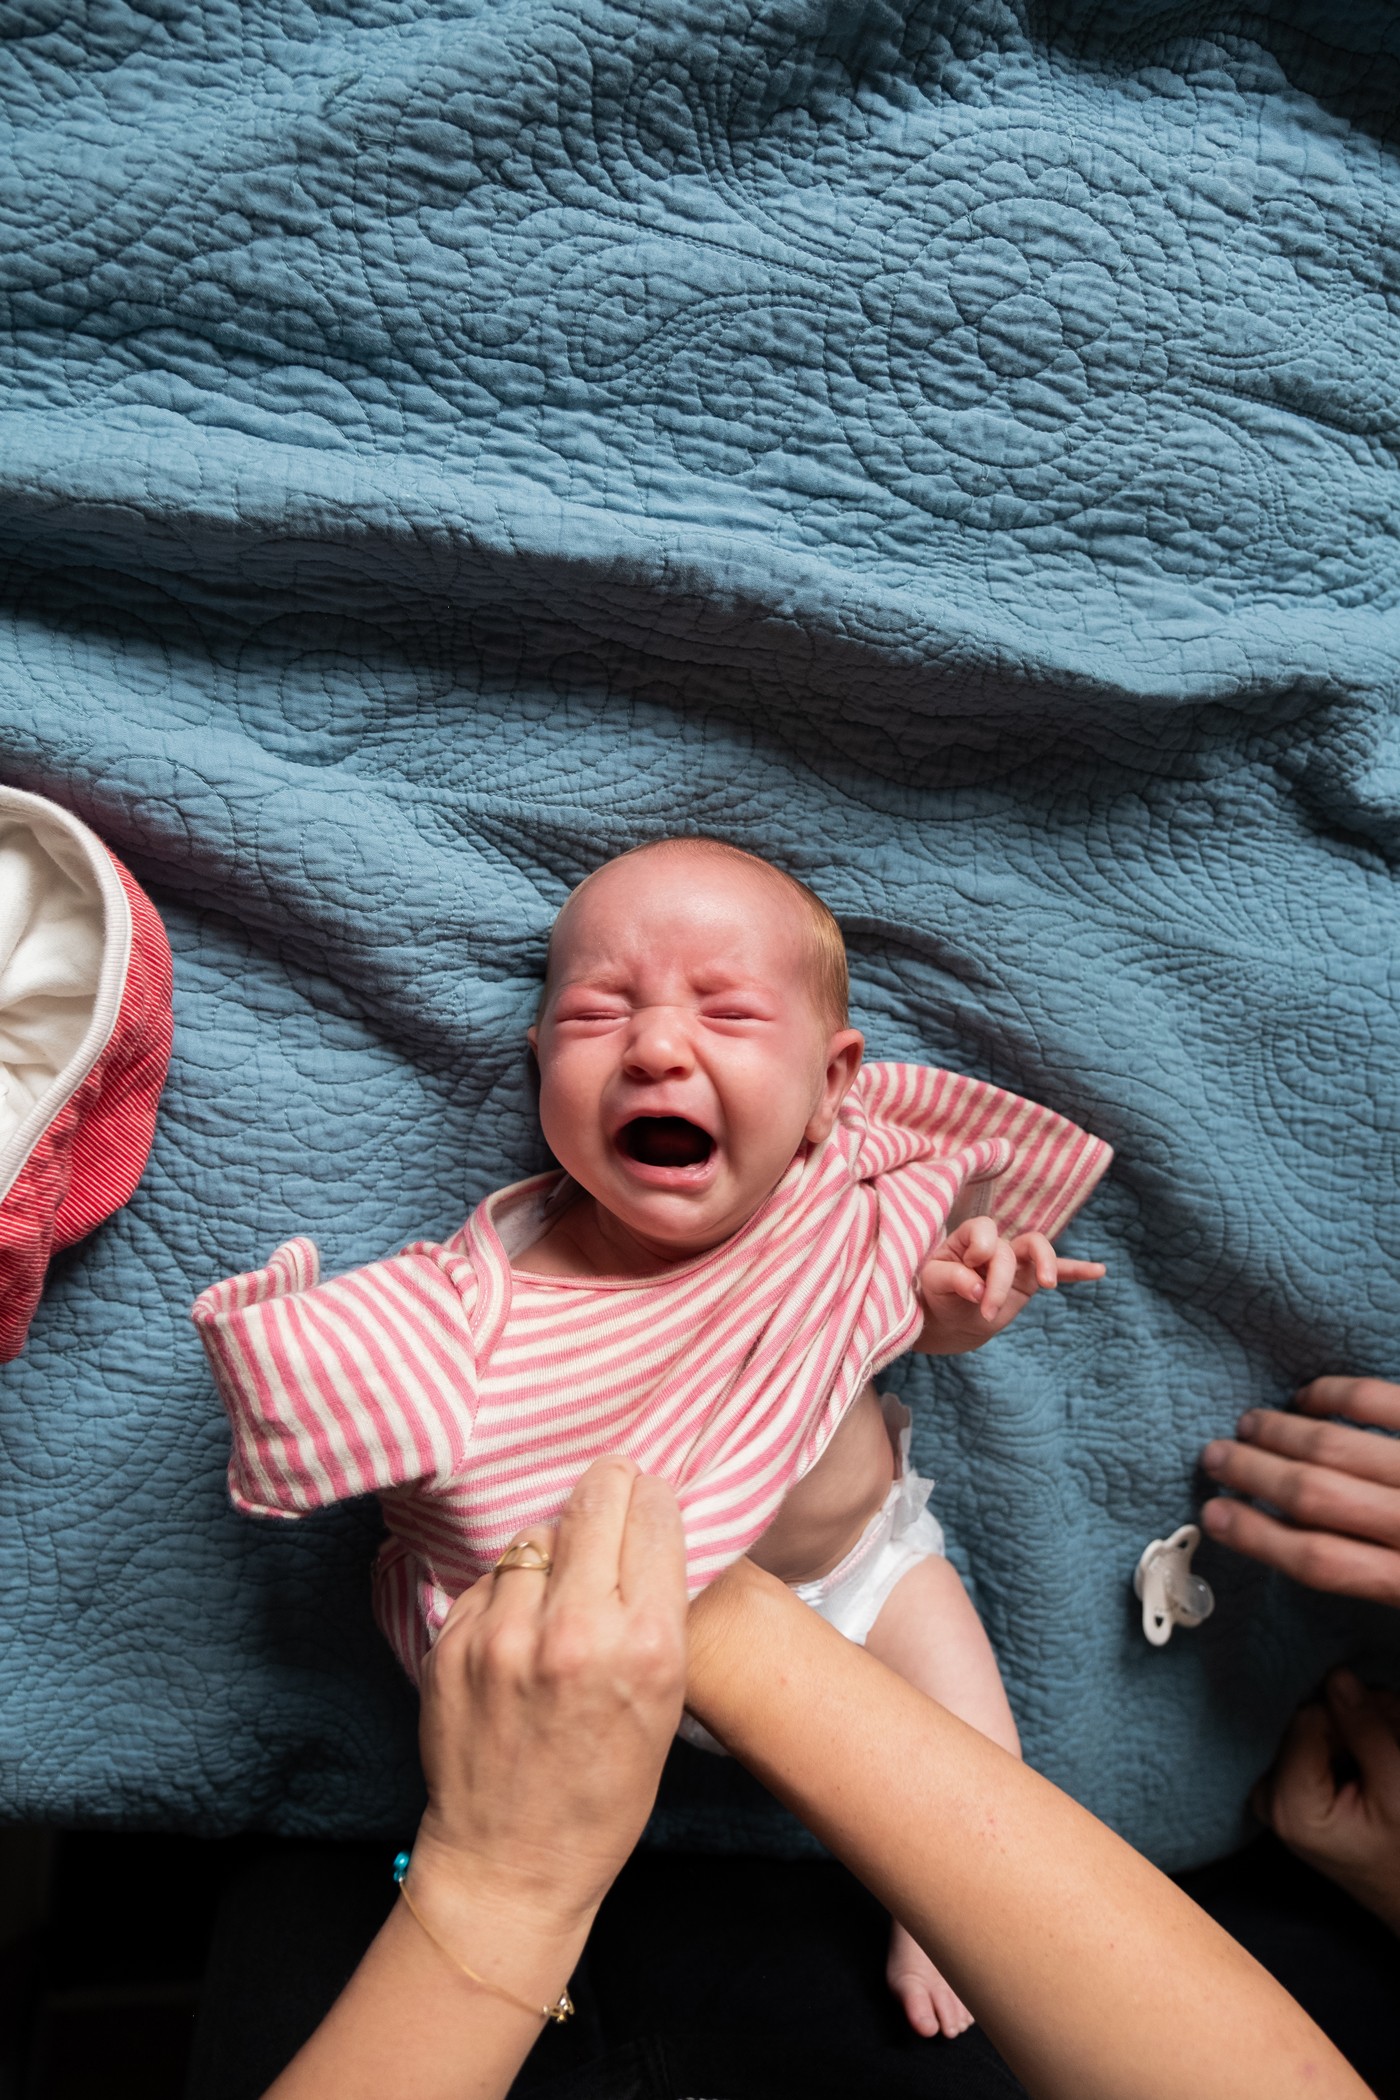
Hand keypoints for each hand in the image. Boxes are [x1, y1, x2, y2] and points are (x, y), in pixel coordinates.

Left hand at [411, 1458, 686, 1938]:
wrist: (511, 1864)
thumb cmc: (604, 1793)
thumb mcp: (665, 1702)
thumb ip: (654, 1610)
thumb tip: (642, 1524)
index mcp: (644, 1646)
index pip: (652, 1516)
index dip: (652, 1500)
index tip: (649, 1499)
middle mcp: (573, 1630)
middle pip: (595, 1500)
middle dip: (609, 1489)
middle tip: (611, 1490)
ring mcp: (503, 1634)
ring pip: (536, 1533)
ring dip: (553, 1547)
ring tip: (561, 1585)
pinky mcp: (451, 1642)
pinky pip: (491, 1578)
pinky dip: (510, 1587)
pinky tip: (520, 1625)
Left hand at [915, 1217, 1104, 1354]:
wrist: (950, 1319)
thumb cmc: (938, 1294)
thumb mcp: (934, 1285)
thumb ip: (952, 1280)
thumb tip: (976, 1288)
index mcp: (969, 1237)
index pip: (984, 1231)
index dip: (979, 1252)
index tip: (967, 1279)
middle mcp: (996, 1243)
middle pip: (1009, 1249)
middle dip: (999, 1282)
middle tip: (988, 1312)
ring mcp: (1016, 1260)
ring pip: (1038, 1247)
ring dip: (1045, 1263)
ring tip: (1047, 1284)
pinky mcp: (1030, 1279)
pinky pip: (1059, 1270)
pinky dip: (1077, 1271)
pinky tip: (1100, 1271)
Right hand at [1200, 1377, 1399, 1607]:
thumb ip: (1377, 1609)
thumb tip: (1318, 1616)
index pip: (1316, 1560)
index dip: (1255, 1536)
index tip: (1213, 1515)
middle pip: (1310, 1494)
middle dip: (1250, 1472)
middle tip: (1215, 1457)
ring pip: (1331, 1445)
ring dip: (1278, 1432)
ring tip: (1248, 1425)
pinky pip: (1376, 1401)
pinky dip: (1333, 1394)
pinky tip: (1307, 1397)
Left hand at [1253, 1669, 1399, 1934]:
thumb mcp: (1398, 1791)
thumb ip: (1367, 1731)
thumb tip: (1338, 1676)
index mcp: (1288, 1802)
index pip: (1309, 1716)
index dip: (1354, 1717)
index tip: (1387, 1736)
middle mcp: (1268, 1794)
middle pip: (1310, 1718)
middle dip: (1359, 1722)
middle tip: (1393, 1744)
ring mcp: (1275, 1791)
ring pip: (1317, 1725)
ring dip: (1361, 1731)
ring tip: (1388, 1762)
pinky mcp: (1288, 1788)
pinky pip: (1316, 1742)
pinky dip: (1350, 1744)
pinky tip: (1373, 1766)